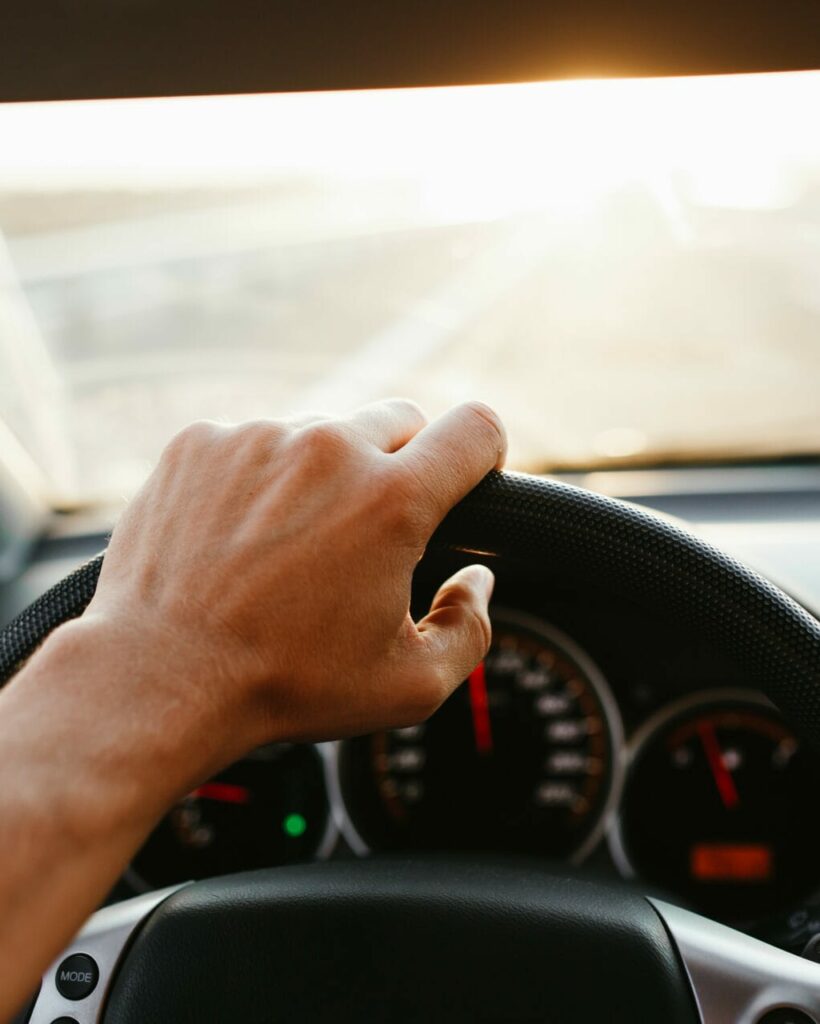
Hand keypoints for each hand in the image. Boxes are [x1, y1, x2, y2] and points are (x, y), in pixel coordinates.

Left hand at [81, 399, 505, 766]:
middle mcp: (327, 449)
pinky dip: (260, 476)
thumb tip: (477, 582)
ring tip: (291, 545)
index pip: (475, 428)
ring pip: (323, 431)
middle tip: (370, 532)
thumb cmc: (286, 685)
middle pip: (401, 420)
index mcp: (392, 501)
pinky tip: (240, 536)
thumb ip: (471, 628)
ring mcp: (258, 438)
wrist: (160, 678)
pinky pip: (256, 441)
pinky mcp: (201, 441)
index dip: (484, 451)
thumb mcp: (408, 685)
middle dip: (401, 467)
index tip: (466, 478)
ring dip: (325, 473)